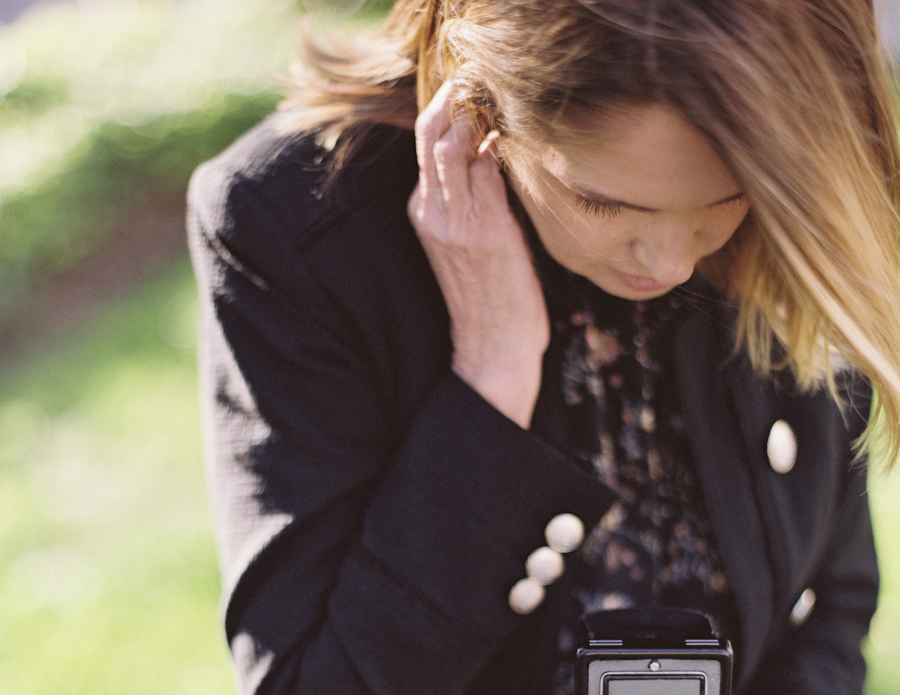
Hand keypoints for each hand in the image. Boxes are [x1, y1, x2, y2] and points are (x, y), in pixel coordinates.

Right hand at [407, 81, 549, 427]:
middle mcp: (433, 212)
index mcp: (424, 213)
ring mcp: (455, 220)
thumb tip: (493, 155)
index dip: (448, 107)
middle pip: (429, 130)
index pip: (426, 142)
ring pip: (449, 139)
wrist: (493, 354)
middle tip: (488, 81)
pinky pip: (485, 166)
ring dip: (478, 110)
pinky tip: (521, 134)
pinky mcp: (484, 230)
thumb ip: (473, 203)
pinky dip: (500, 141)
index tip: (477, 91)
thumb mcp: (469, 247)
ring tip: (504, 99)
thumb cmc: (493, 304)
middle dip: (455, 95)